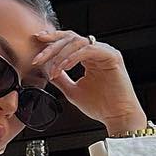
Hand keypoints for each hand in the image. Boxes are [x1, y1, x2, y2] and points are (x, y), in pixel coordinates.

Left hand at [29, 29, 144, 130]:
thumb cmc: (101, 106)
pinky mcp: (112, 56)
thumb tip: (46, 70)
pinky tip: (64, 67)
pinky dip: (74, 57)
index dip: (52, 40)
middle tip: (38, 57)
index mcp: (88, 57)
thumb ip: (60, 78)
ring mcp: (105, 52)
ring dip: (61, 54)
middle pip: (71, 38)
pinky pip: (89, 50)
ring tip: (52, 69)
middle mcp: (97, 51)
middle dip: (52, 46)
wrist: (117, 116)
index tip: (37, 42)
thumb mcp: (72, 90)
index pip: (68, 41)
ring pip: (78, 42)